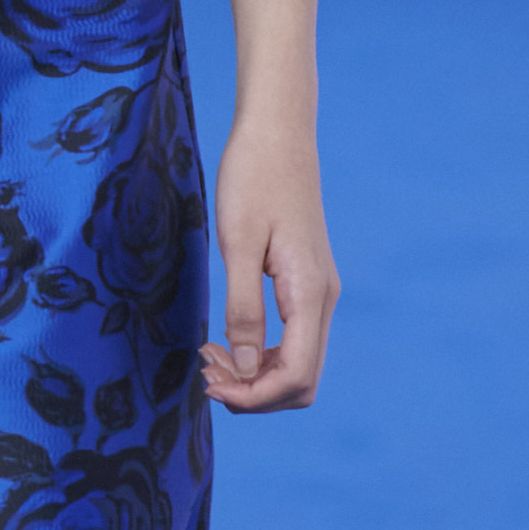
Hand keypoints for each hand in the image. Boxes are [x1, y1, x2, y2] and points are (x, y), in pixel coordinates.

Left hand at [201, 114, 337, 410]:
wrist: (278, 133)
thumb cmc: (254, 178)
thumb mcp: (239, 242)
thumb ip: (244, 308)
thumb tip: (246, 369)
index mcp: (309, 292)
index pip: (296, 376)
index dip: (254, 396)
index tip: (210, 384)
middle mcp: (323, 299)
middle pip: (302, 381)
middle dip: (254, 392)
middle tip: (205, 371)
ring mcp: (318, 293)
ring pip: (298, 365)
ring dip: (256, 376)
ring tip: (210, 356)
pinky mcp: (306, 284)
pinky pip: (293, 340)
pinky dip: (261, 354)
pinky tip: (227, 339)